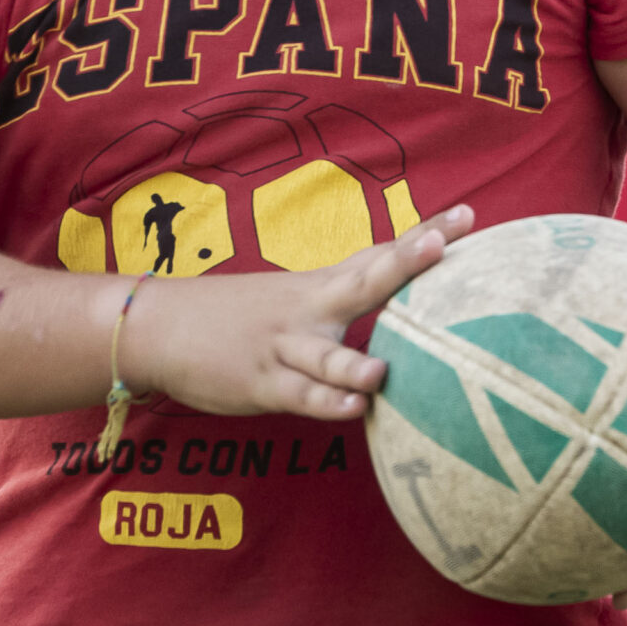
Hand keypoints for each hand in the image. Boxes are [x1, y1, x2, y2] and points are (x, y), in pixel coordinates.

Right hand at [122, 206, 474, 418]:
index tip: (470, 214)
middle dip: (403, 264)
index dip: (425, 237)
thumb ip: (348, 296)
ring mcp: (283, 347)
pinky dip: (324, 403)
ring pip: (326, 355)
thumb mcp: (296, 297)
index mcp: (322, 287)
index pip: (381, 254)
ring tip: (385, 371)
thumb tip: (405, 294)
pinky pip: (297, 395)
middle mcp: (309, 309)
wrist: (157, 325)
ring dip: (355, 362)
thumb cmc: (240, 316)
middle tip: (441, 243)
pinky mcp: (260, 383)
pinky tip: (352, 411)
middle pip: (363, 282)